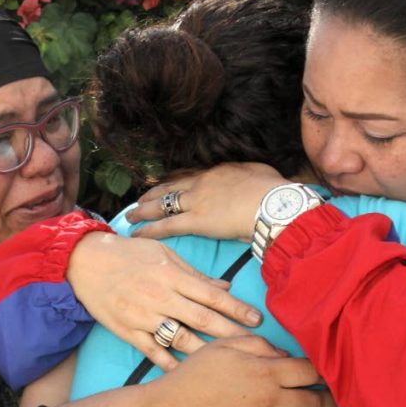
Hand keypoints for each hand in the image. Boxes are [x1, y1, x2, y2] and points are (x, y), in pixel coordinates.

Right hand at [68, 232, 263, 370]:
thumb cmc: (128, 254)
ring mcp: (144, 316)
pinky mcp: (128, 331)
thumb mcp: (164, 254)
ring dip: (207, 353)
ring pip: (181, 339)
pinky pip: (153, 351)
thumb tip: (224, 288)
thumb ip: (194, 274)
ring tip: (229, 365)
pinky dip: (171, 364)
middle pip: (203, 320)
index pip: (212, 296)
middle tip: (256, 348)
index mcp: (173, 276)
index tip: (258, 321)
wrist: (85, 261)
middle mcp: (161, 297)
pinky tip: (188, 375)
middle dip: (232, 334)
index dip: (237, 309)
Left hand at [127, 162, 285, 241]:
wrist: (273, 202)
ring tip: (131, 215)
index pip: (190, 176)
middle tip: (140, 198)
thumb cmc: (274, 192)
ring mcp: (197, 201)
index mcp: (219, 172)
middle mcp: (203, 183)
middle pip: (171, 187)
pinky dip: (149, 230)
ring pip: (163, 204)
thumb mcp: (262, 175)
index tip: (167, 184)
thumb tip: (254, 180)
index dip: (176, 182)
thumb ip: (252, 178)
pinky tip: (136, 234)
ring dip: (144, 209)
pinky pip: (166, 226)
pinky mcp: (196, 221)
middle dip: (154, 193)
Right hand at [146, 335, 343, 406]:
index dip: (324, 372)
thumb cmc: (192, 377)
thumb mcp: (222, 348)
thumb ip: (258, 345)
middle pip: (313, 401)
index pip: (308, 371)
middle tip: (345, 400)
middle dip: (332, 400)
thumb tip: (286, 355)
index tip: (333, 373)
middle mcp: (269, 401)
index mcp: (263, 372)